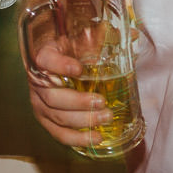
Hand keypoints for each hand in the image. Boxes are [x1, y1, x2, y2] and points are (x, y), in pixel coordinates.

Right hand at [25, 34, 112, 150]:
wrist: (52, 60)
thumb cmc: (68, 48)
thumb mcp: (80, 37)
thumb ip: (103, 36)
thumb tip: (134, 33)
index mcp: (44, 57)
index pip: (47, 61)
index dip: (61, 66)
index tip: (79, 69)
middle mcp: (37, 82)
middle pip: (54, 97)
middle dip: (80, 102)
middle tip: (102, 102)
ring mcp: (39, 102)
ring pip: (58, 117)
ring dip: (83, 121)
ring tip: (105, 118)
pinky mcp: (45, 118)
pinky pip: (58, 133)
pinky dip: (77, 138)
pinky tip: (96, 138)